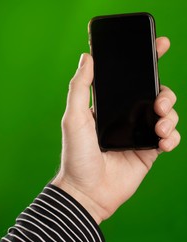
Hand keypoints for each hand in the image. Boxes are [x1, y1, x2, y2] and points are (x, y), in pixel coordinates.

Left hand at [52, 37, 179, 223]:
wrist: (87, 191)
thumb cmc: (77, 155)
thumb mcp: (74, 118)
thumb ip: (79, 88)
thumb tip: (87, 57)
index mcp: (110, 106)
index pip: (130, 79)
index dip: (147, 62)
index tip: (160, 46)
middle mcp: (126, 117)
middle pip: (155, 94)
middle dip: (165, 93)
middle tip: (159, 102)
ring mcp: (138, 134)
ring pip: (166, 114)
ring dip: (169, 116)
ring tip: (158, 127)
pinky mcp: (148, 152)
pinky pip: (169, 138)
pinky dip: (172, 137)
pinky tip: (163, 141)